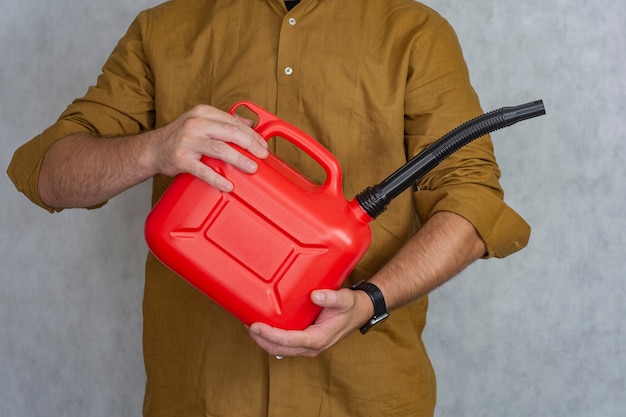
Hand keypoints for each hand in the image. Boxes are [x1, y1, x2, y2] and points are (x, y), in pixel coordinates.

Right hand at [148, 104, 267, 190]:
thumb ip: (225, 122)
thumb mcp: (202, 122)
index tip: (263, 144)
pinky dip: (217, 179)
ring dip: (239, 159)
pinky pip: (202, 170)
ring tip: (252, 167)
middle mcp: (195, 124)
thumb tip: (251, 125)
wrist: (153, 149)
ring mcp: (187, 141)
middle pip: (230, 133)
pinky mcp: (181, 159)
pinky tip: (228, 184)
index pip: (233, 122)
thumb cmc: (181, 136)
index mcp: (203, 113)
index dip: (251, 134)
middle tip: (263, 155)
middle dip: (250, 144)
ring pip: (220, 149)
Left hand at [247, 288, 373, 357]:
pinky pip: (284, 344)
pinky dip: (272, 338)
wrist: (359, 312)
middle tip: (247, 324)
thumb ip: (331, 298)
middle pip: (278, 349)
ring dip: (264, 340)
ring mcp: (307, 346)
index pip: (288, 340)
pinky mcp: (305, 342)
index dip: (269, 334)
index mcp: (318, 339)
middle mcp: (311, 347)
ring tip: (251, 325)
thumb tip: (315, 296)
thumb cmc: (350, 306)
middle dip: (260, 339)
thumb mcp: (344, 299)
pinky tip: (264, 326)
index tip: (254, 325)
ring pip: (279, 349)